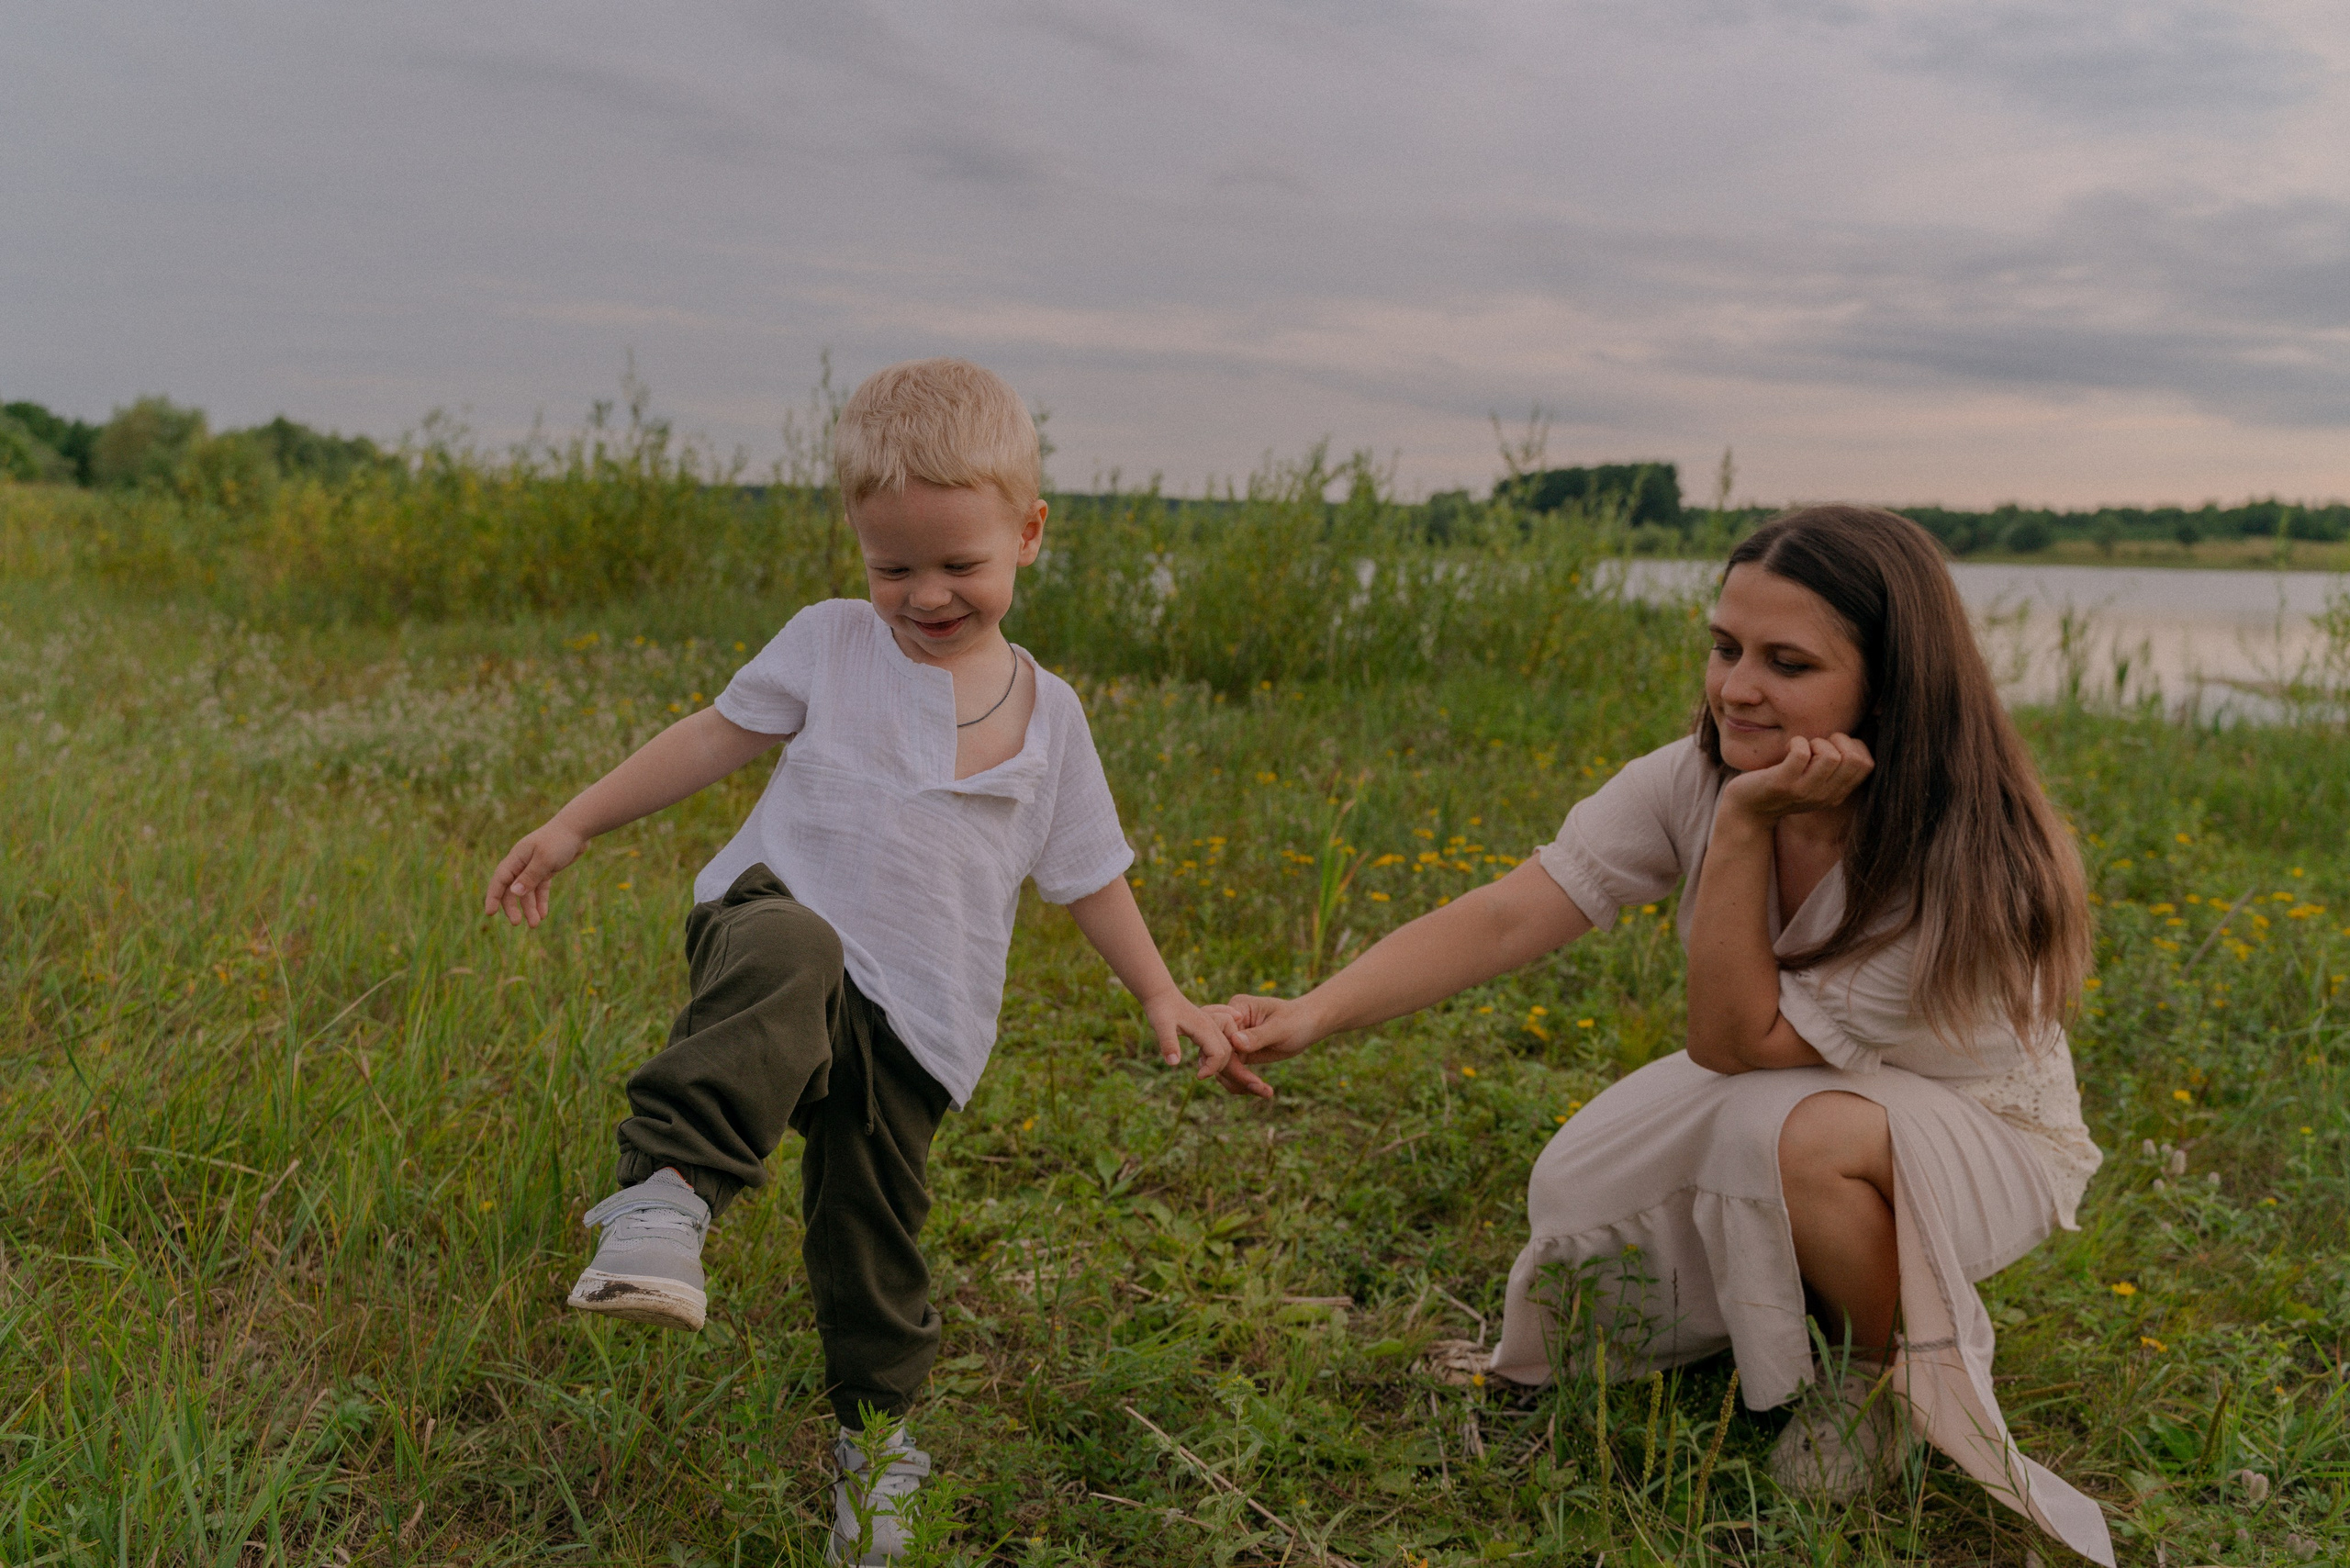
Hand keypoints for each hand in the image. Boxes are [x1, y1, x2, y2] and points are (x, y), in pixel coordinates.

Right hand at [483, 820, 586, 927]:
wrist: (578, 829)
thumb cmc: (559, 840)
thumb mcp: (545, 859)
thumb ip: (530, 876)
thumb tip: (514, 892)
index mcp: (516, 858)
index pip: (500, 880)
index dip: (493, 896)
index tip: (490, 913)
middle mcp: (522, 864)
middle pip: (512, 889)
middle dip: (513, 907)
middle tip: (516, 923)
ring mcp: (534, 868)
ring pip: (527, 892)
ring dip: (530, 908)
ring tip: (535, 924)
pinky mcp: (546, 870)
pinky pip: (540, 889)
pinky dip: (541, 901)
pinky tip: (543, 914)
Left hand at [1143, 992, 1270, 1098]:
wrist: (1160, 993)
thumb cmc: (1160, 1009)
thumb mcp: (1161, 1026)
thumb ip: (1168, 1043)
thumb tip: (1174, 1063)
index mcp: (1205, 1028)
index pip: (1219, 1054)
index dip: (1212, 1068)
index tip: (1197, 1076)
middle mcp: (1212, 1025)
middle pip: (1228, 1051)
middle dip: (1218, 1067)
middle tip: (1199, 1073)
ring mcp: (1212, 1024)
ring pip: (1228, 1045)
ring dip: (1219, 1059)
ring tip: (1200, 1064)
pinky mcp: (1209, 1024)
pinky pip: (1225, 1037)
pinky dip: (1223, 1048)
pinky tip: (1214, 1053)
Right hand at [1215, 992, 1326, 1095]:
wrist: (1309, 1025)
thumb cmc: (1298, 1020)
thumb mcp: (1280, 1027)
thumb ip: (1257, 1036)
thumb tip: (1234, 1042)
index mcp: (1237, 1009)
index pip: (1221, 1035)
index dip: (1228, 1059)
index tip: (1245, 1077)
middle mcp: (1230, 1024)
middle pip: (1218, 1054)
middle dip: (1235, 1075)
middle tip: (1258, 1088)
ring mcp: (1233, 1040)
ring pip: (1222, 1067)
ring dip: (1239, 1083)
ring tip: (1264, 1091)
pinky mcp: (1240, 1053)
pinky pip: (1232, 1072)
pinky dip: (1244, 1084)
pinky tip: (1263, 1091)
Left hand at [1719, 732, 1873, 823]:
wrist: (1747, 810)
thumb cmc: (1782, 785)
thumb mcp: (1814, 780)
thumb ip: (1834, 766)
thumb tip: (1852, 738)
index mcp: (1837, 793)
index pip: (1868, 764)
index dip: (1854, 746)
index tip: (1832, 746)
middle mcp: (1825, 795)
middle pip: (1854, 759)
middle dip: (1838, 740)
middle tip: (1817, 745)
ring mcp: (1804, 791)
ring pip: (1831, 756)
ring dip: (1817, 742)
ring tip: (1803, 747)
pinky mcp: (1782, 784)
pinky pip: (1801, 754)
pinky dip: (1797, 742)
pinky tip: (1789, 747)